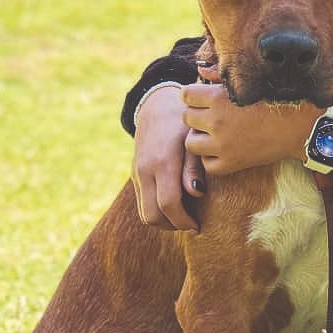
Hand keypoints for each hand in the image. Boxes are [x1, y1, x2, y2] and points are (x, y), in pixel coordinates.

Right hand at [132, 85, 205, 228]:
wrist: (156, 106)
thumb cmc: (183, 123)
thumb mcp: (193, 140)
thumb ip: (194, 167)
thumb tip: (197, 192)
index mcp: (162, 162)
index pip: (168, 204)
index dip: (183, 221)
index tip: (198, 226)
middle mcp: (145, 170)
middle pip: (152, 215)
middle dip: (172, 225)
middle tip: (192, 224)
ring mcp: (136, 173)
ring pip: (144, 213)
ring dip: (163, 221)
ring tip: (184, 216)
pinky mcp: (134, 174)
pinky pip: (142, 202)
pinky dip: (156, 210)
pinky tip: (175, 205)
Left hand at [181, 70, 319, 176]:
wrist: (302, 128)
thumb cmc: (279, 101)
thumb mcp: (250, 83)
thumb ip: (221, 76)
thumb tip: (199, 70)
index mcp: (218, 98)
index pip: (186, 95)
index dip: (195, 96)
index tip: (205, 98)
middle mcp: (216, 121)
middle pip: (186, 117)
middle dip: (197, 115)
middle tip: (214, 116)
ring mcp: (222, 145)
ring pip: (191, 142)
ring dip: (201, 137)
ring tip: (216, 134)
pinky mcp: (230, 164)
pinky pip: (206, 164)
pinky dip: (212, 158)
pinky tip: (225, 149)